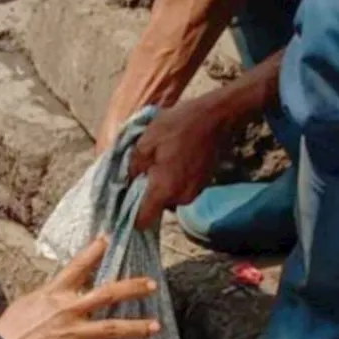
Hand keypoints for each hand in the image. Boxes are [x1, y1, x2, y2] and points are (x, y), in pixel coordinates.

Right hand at [0, 235, 159, 338]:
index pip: (78, 266)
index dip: (94, 251)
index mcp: (54, 293)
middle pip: (108, 294)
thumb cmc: (9, 330)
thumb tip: (60, 292)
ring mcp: (73, 334)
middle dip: (133, 288)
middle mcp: (68, 310)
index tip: (107, 239)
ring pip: (112, 328)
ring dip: (136, 327)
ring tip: (155, 327)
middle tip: (152, 284)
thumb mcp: (27, 303)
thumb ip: (49, 297)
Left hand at [128, 94, 230, 229]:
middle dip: (146, 192)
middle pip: (156, 206)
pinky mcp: (202, 185)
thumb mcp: (145, 142)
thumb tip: (130, 180)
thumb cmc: (178, 126)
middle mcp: (181, 197)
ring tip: (160, 160)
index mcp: (164, 189)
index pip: (143, 221)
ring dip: (161, 184)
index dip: (130, 216)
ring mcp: (194, 192)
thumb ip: (133, 167)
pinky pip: (181, 189)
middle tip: (143, 170)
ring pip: (168, 197)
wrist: (214, 116)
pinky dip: (174, 179)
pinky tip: (174, 159)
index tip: (124, 202)